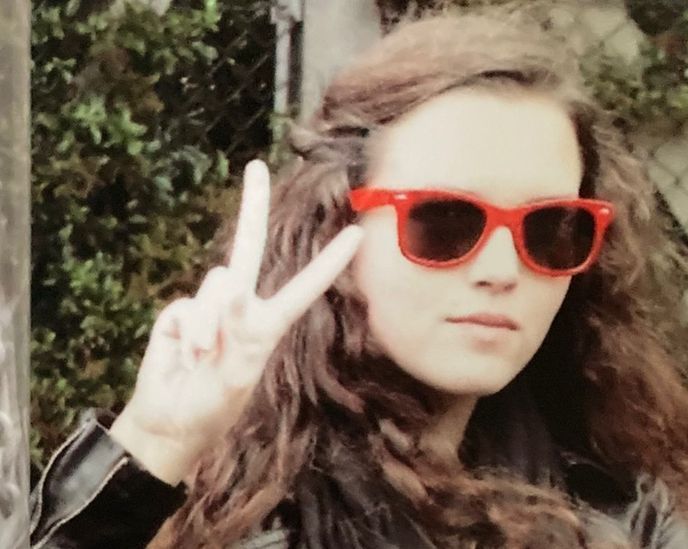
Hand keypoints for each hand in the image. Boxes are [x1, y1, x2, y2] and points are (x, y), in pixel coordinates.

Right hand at [110, 160, 362, 483]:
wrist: (170, 423)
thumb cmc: (214, 407)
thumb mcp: (236, 378)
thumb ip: (236, 334)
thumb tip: (231, 291)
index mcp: (268, 324)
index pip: (305, 286)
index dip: (329, 261)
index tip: (356, 232)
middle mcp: (241, 307)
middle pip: (249, 246)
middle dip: (251, 205)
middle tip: (255, 166)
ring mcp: (209, 307)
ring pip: (217, 286)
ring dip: (211, 328)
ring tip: (204, 360)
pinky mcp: (180, 312)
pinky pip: (187, 308)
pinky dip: (188, 335)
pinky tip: (184, 357)